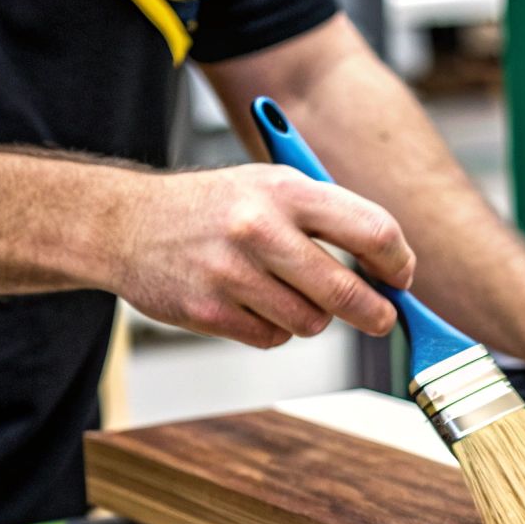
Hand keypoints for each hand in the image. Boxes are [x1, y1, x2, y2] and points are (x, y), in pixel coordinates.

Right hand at [107, 164, 414, 347]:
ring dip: (311, 316)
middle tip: (380, 317)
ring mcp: (231, 272)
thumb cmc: (216, 206)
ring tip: (285, 290)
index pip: (373, 231)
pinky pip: (273, 337)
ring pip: (311, 322)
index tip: (399, 277)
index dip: (398, 263)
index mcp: (286, 190)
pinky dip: (272, 328)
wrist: (125, 223)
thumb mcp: (272, 185)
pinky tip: (249, 300)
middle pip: (349, 293)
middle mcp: (259, 228)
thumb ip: (330, 218)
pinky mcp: (209, 310)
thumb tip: (391, 269)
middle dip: (375, 313)